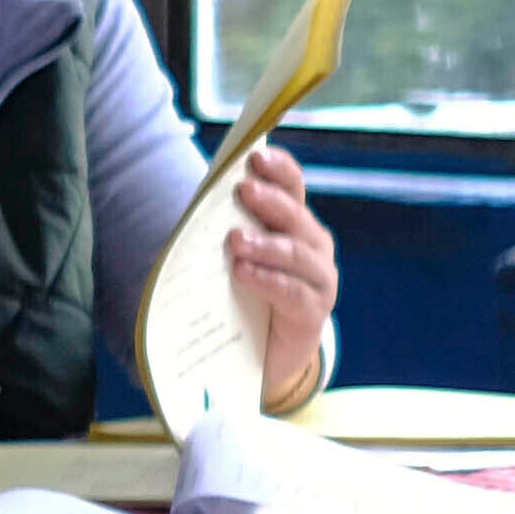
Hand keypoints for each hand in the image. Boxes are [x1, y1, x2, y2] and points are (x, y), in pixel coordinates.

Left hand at [224, 146, 338, 411]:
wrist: (258, 357)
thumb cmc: (242, 296)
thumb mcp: (231, 257)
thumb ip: (223, 230)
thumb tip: (196, 202)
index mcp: (293, 224)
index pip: (293, 188)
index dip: (280, 170)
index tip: (256, 156)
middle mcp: (313, 247)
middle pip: (296, 217)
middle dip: (270, 201)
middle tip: (244, 190)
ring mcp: (319, 280)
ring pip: (297, 254)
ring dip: (266, 244)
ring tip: (235, 240)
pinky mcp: (313, 313)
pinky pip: (293, 292)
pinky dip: (267, 280)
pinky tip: (243, 273)